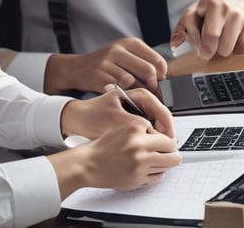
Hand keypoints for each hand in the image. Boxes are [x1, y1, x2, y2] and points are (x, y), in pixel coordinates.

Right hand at [45, 37, 167, 93]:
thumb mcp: (124, 55)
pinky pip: (121, 91)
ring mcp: (107, 64)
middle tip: (152, 92)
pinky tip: (125, 97)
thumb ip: (142, 62)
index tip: (159, 81)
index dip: (162, 74)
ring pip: (135, 83)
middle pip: (148, 71)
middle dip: (154, 86)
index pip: (156, 59)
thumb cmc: (105, 63)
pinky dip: (126, 97)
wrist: (77, 68)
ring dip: (140, 94)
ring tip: (139, 96)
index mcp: (128, 43)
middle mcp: (117, 51)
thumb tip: (163, 79)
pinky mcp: (100, 78)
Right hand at [48, 121, 180, 197]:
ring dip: (163, 165)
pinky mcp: (136, 179)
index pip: (168, 139)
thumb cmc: (104, 146)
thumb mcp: (123, 127)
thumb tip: (164, 136)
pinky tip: (145, 168)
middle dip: (172, 155)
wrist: (89, 164)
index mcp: (136, 132)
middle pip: (173, 156)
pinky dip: (154, 173)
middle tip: (167, 154)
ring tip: (152, 160)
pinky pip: (156, 178)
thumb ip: (144, 130)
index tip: (167, 144)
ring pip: (167, 168)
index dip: (169, 142)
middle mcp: (139, 148)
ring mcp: (139, 166)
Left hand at [60, 87, 174, 138]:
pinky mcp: (130, 120)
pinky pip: (146, 130)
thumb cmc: (91, 117)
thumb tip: (159, 137)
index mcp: (137, 94)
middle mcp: (138, 101)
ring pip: (154, 125)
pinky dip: (147, 139)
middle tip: (166, 149)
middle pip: (160, 117)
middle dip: (164, 133)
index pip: (161, 109)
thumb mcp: (117, 122)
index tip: (169, 140)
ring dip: (156, 137)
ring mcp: (135, 111)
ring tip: (156, 150)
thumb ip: (140, 127)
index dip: (167, 126)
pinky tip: (146, 149)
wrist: (74, 120)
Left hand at [171, 0, 243, 62]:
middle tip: (210, 46)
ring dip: (223, 50)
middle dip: (208, 50)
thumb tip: (175, 45)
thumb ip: (183, 29)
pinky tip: (235, 38)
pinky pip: (241, 50)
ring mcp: (239, 16)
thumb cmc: (216, 11)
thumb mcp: (196, 13)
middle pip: (211, 43)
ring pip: (226, 50)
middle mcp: (224, 8)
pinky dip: (237, 49)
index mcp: (207, 4)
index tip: (197, 48)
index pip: (193, 31)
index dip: (195, 45)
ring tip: (223, 39)